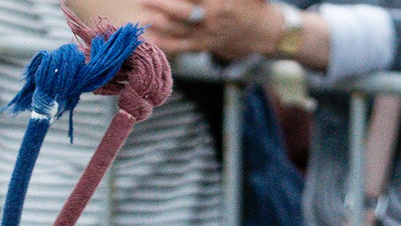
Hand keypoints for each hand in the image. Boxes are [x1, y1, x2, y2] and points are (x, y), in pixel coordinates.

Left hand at [141, 0, 283, 61]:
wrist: (260, 32)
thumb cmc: (249, 3)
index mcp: (219, 3)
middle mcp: (210, 19)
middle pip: (182, 11)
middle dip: (162, 4)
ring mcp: (204, 34)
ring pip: (177, 29)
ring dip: (158, 21)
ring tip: (141, 14)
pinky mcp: (200, 45)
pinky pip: (180, 46)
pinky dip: (163, 43)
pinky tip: (148, 37)